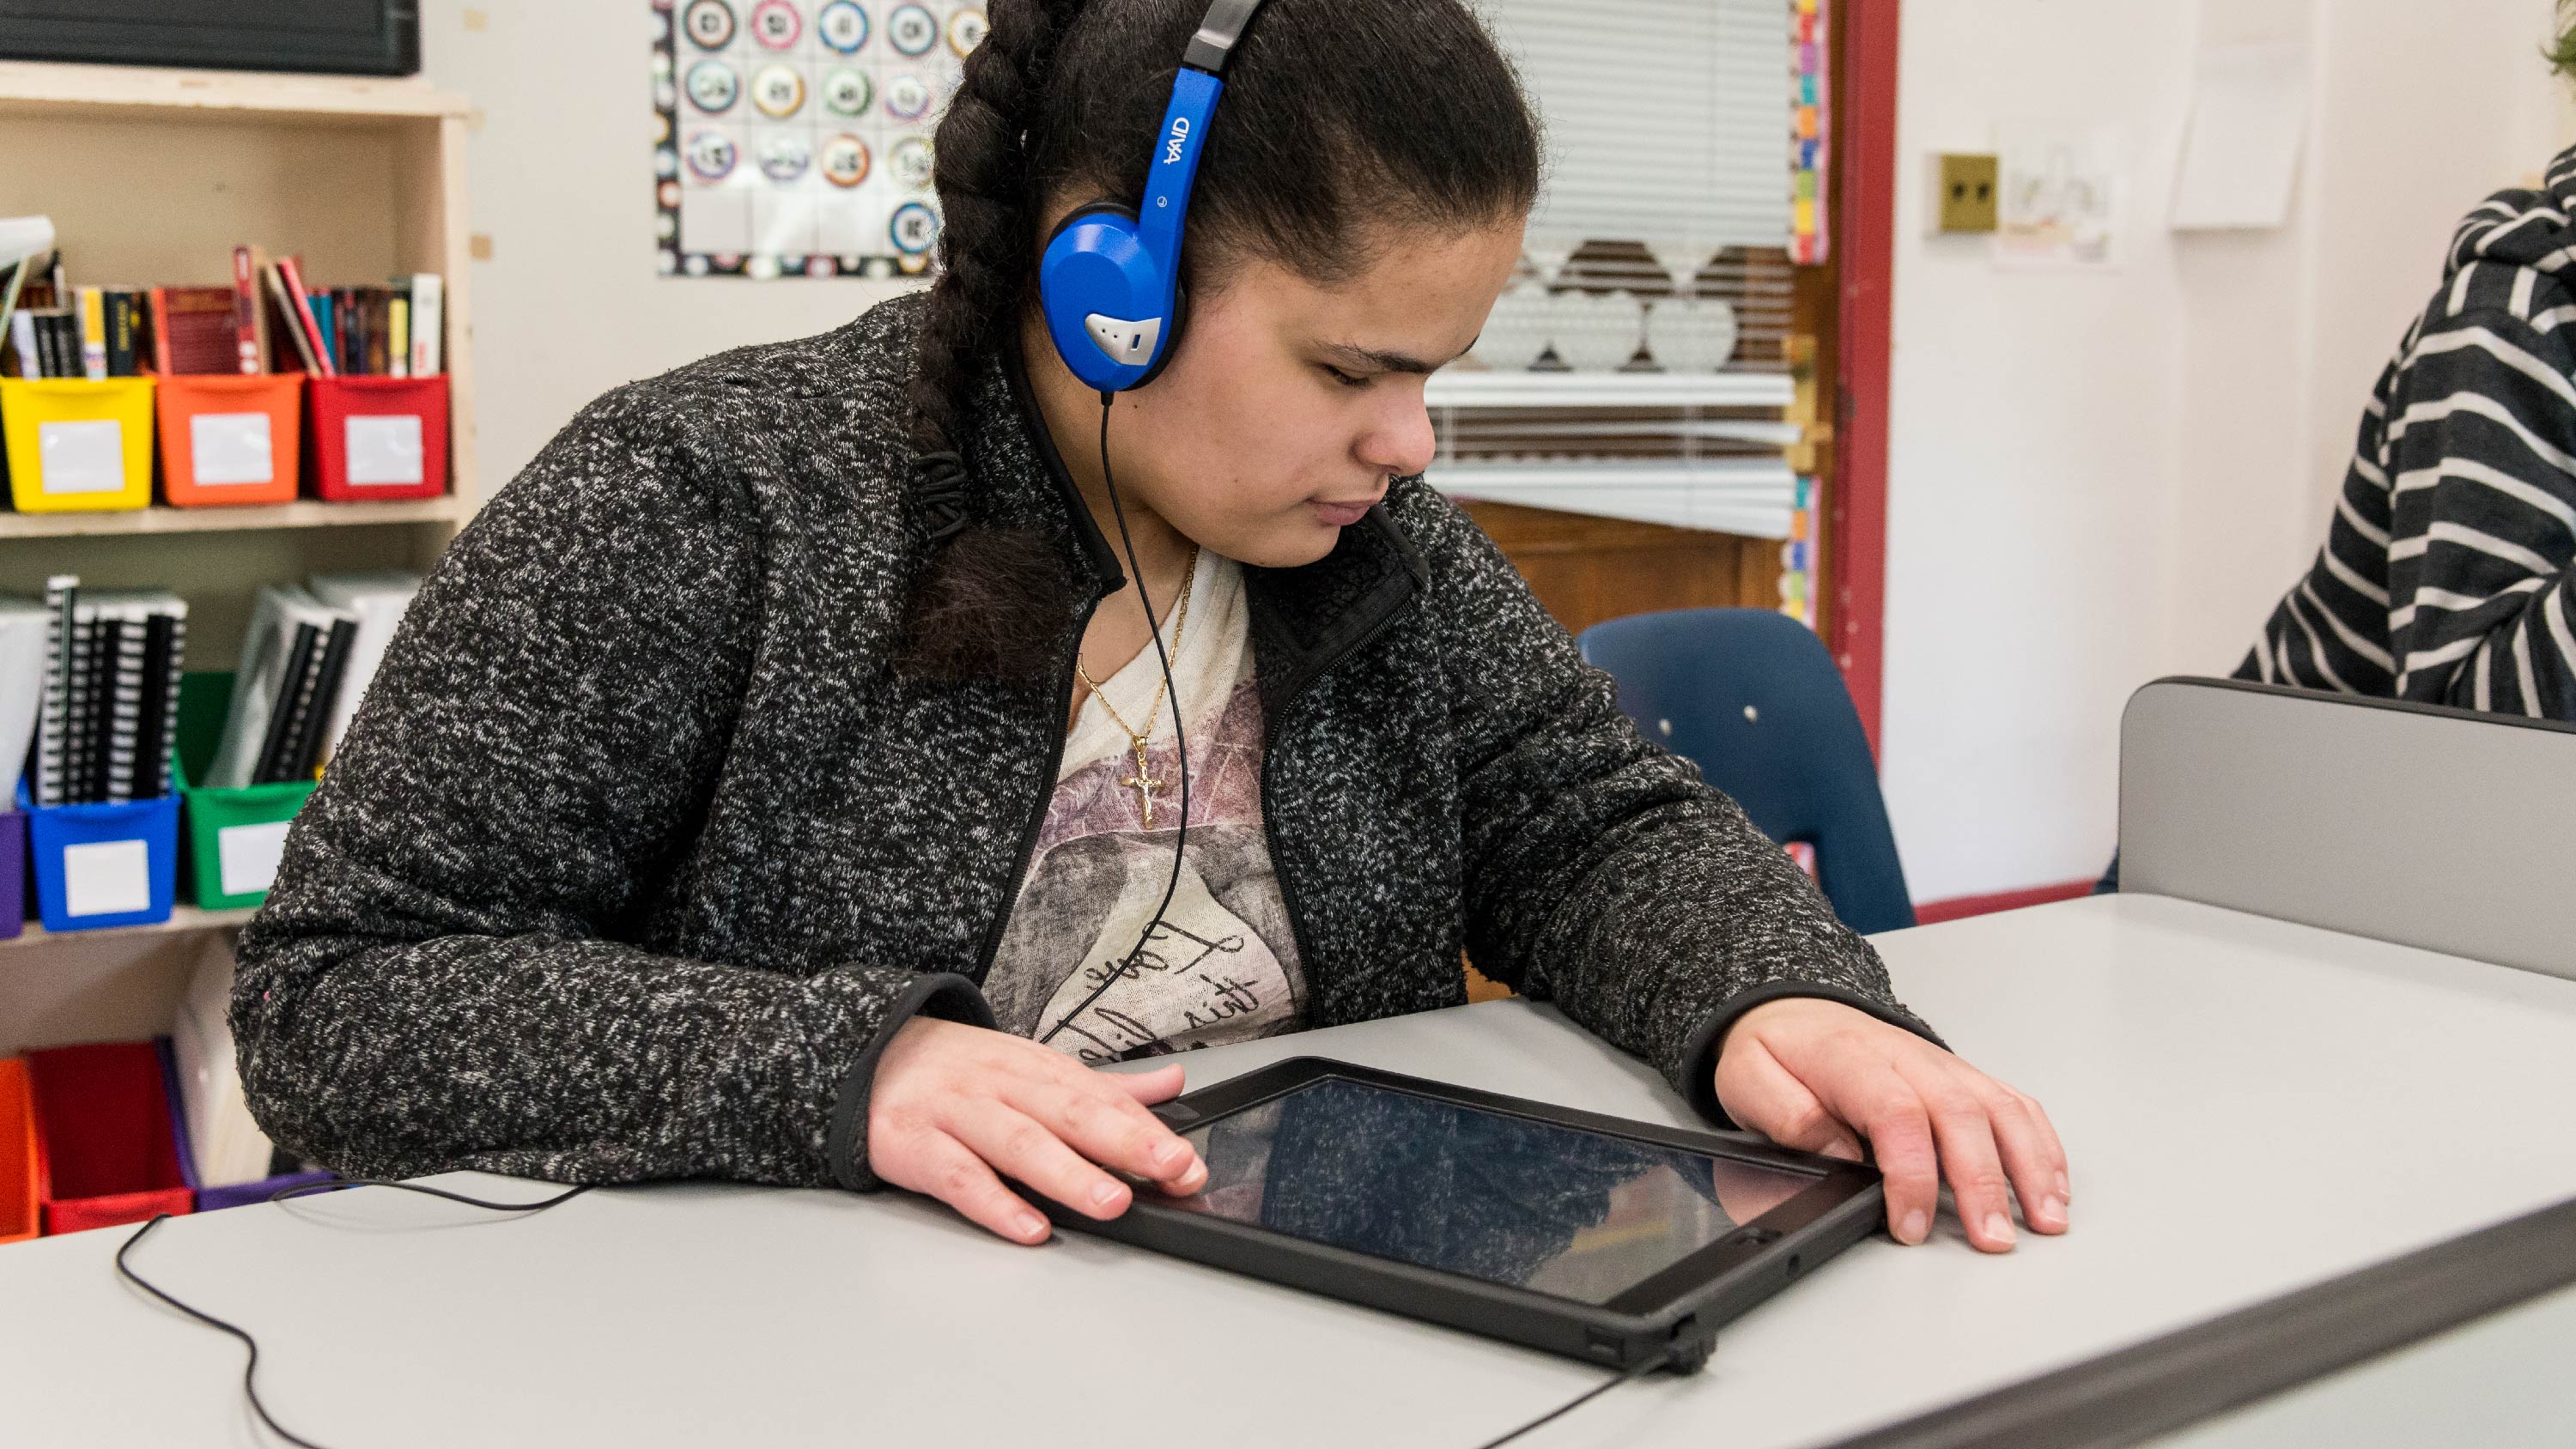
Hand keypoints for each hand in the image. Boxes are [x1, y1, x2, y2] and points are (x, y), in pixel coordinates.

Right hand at [867, 1016, 1208, 1243]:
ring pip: (1019, 1142)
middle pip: (1070, 1112)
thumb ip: (1104, 1086)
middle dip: (1125, 1141)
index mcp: (1036, 1068)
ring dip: (1068, 1173)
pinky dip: (995, 1203)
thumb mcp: (1033, 1067)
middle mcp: (1002, 1086)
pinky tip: (1029, 1227)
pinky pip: (959, 1176)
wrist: (865, 1055)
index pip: (1101, 1098)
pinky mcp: (915, 1145)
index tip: (1188, 1164)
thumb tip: (1172, 1086)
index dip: (1149, 1131)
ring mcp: (957, 1113)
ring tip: (1112, 1202)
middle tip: (1171, 1169)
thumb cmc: (958, 1072)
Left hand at [1714, 998, 2068, 1252]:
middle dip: (1984, 1182)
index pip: (1895, 1113)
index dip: (1911, 1174)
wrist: (1793, 1010)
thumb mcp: (1749, 1079)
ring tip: (2045, 1219)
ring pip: (1999, 1108)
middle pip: (1960, 1114)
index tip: (1911, 1225)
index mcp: (1850, 1059)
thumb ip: (1788, 1115)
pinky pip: (2013, 1104)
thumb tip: (1840, 1152)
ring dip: (2029, 1165)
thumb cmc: (1778, 1052)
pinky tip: (2053, 1186)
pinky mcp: (1962, 1078)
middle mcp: (1907, 1058)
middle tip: (1992, 1238)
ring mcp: (1942, 1065)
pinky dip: (2041, 1144)